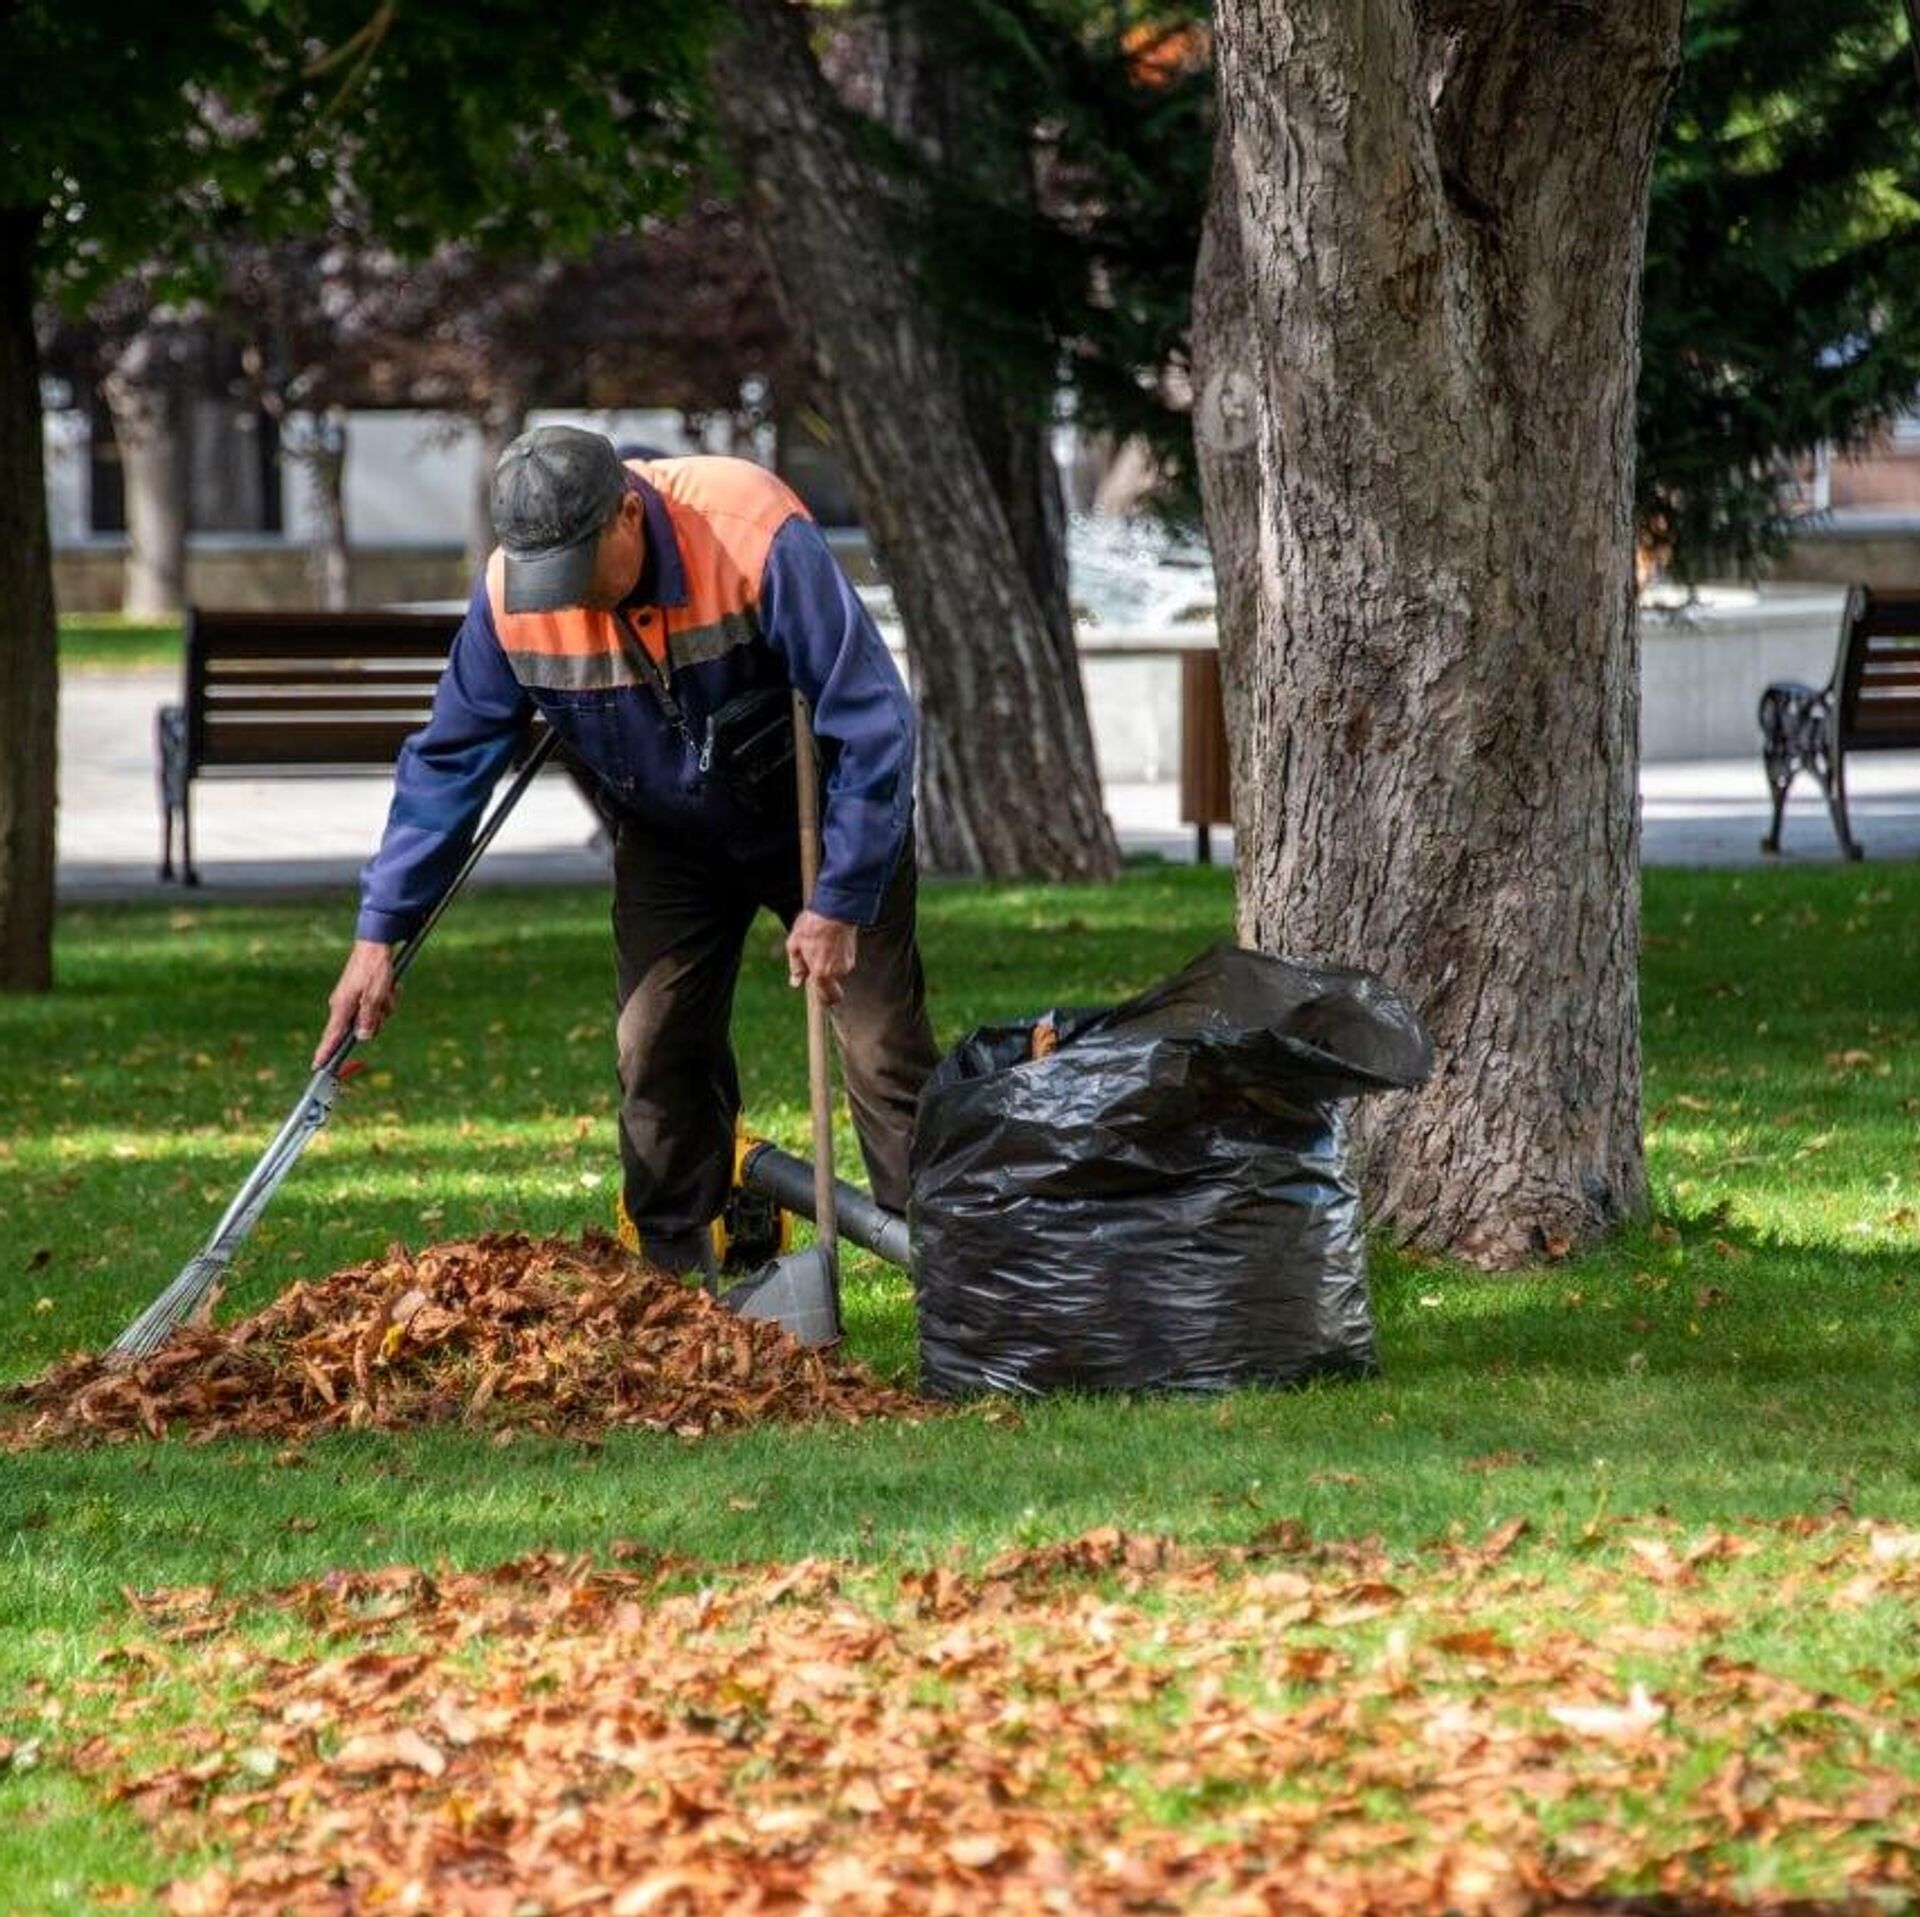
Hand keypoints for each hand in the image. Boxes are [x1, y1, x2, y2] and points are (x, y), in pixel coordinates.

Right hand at [313, 940, 397, 1066]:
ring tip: (387, 988)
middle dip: (377, 1019)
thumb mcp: (376, 995)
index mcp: (342, 1007)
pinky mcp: (361, 994)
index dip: (325, 1053)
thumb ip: (369, 1018)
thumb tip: (362, 1038)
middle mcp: (344, 1006)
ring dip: (385, 1006)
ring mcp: (352, 1000)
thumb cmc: (375, 968)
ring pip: (374, 1017)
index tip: (318, 1067)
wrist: (376, 943)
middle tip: (384, 1002)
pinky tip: (389, 985)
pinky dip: (386, 998)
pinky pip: (378, 1006)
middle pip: (361, 1029)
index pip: (331, 1036)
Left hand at [786, 910, 856, 1006]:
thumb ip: (796, 967)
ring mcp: (847, 963)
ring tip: (819, 947)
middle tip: (814, 971)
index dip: (822, 1001)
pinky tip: (828, 943)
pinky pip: (841, 963)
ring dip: (828, 967)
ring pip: (835, 973)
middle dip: (824, 984)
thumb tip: (796, 982)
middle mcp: (837, 972)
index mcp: (821, 973)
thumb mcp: (795, 945)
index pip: (825, 998)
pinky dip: (835, 958)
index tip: (820, 1000)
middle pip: (832, 988)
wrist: (836, 908)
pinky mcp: (852, 954)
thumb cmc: (812, 925)